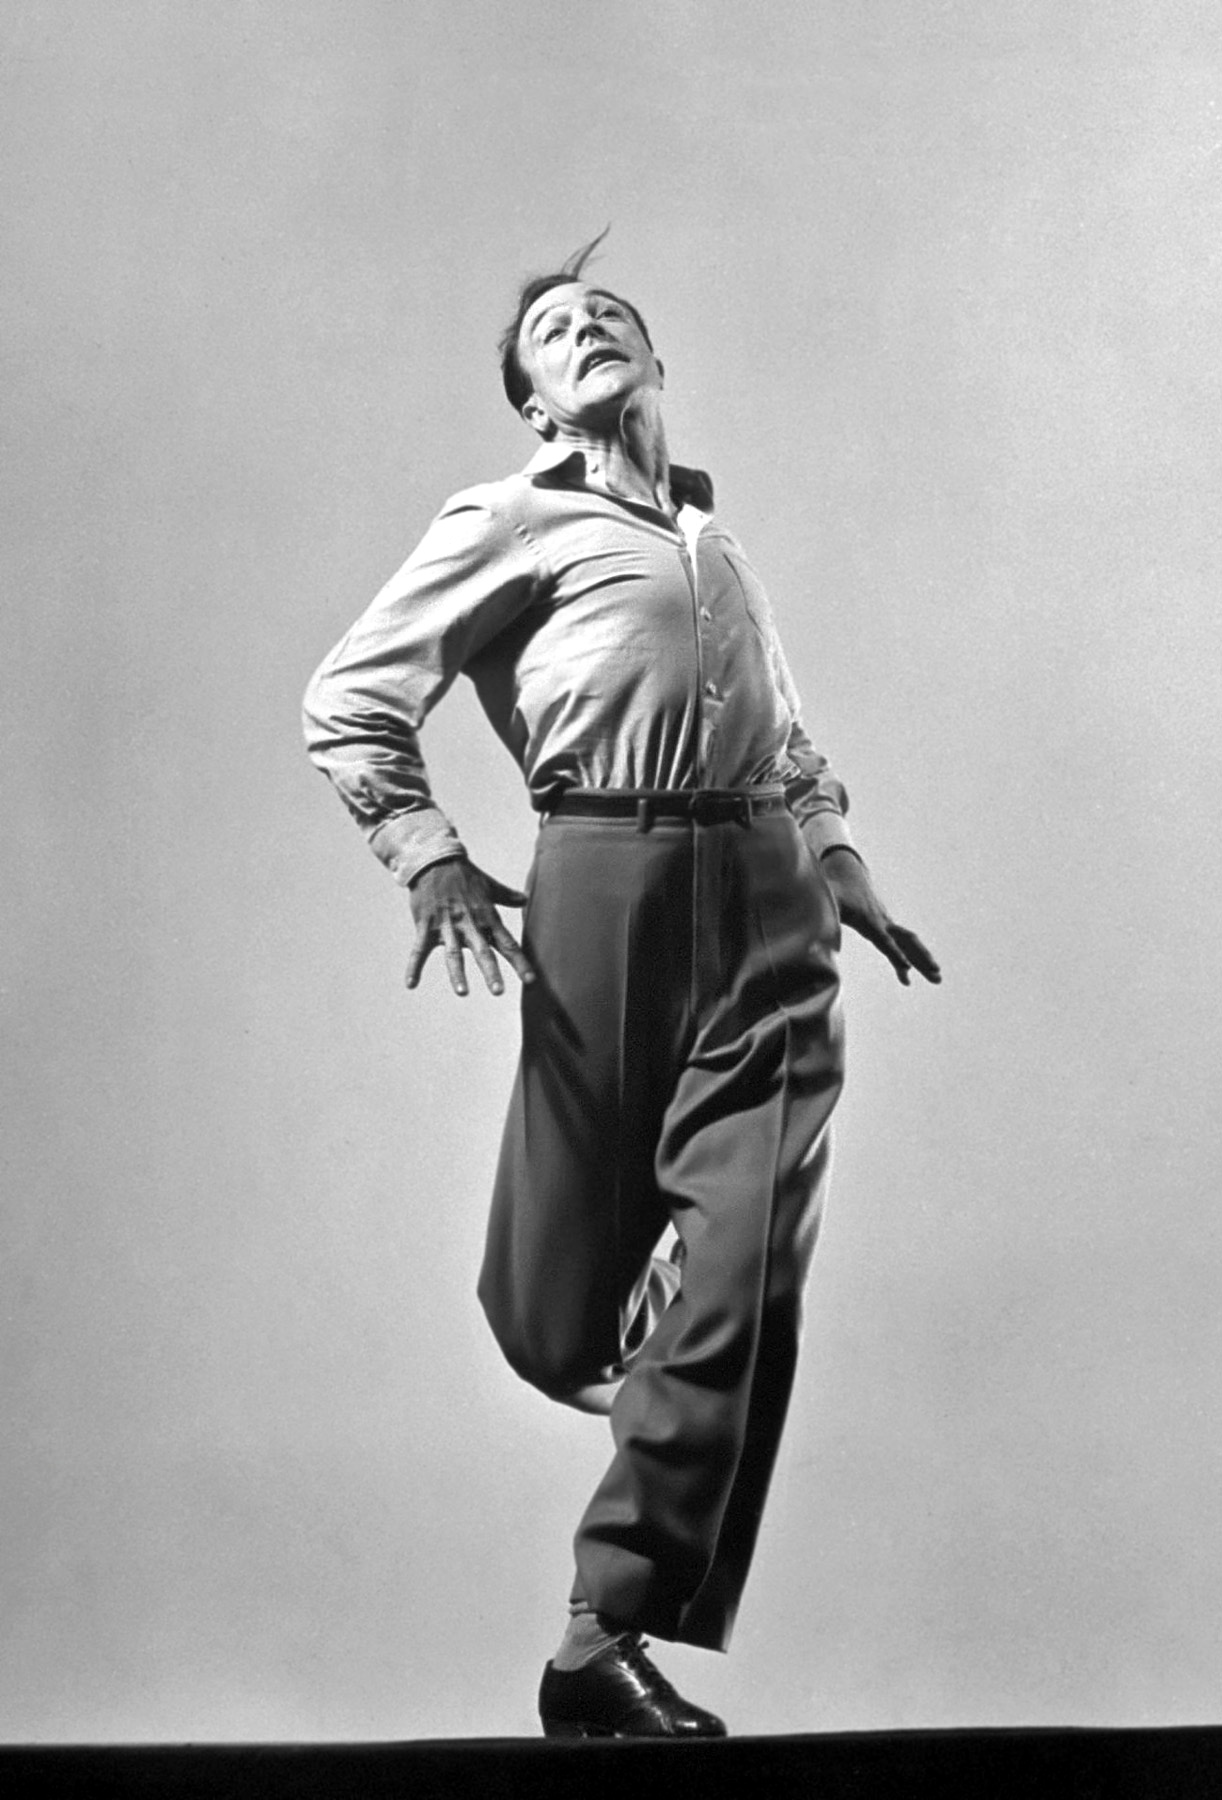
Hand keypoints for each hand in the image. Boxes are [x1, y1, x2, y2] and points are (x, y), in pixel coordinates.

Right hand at [405, 858, 534, 996]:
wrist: (434, 859)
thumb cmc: (464, 875)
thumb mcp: (488, 885)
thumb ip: (506, 896)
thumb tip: (525, 899)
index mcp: (487, 917)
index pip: (507, 943)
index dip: (519, 962)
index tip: (530, 980)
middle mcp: (469, 924)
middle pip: (483, 951)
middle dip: (491, 971)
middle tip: (499, 991)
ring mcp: (447, 926)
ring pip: (454, 953)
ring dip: (457, 973)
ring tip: (463, 992)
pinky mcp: (426, 925)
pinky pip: (419, 950)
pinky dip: (414, 967)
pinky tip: (411, 984)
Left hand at [819, 847, 940, 987]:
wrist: (847, 872)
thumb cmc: (834, 888)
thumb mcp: (827, 898)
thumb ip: (822, 907)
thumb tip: (810, 919)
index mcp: (869, 920)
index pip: (884, 940)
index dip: (894, 953)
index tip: (906, 968)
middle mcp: (882, 922)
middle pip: (907, 942)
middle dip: (921, 958)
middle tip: (936, 974)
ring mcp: (886, 924)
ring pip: (909, 943)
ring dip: (923, 960)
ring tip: (937, 978)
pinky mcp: (885, 926)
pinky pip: (900, 944)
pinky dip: (905, 959)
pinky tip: (905, 978)